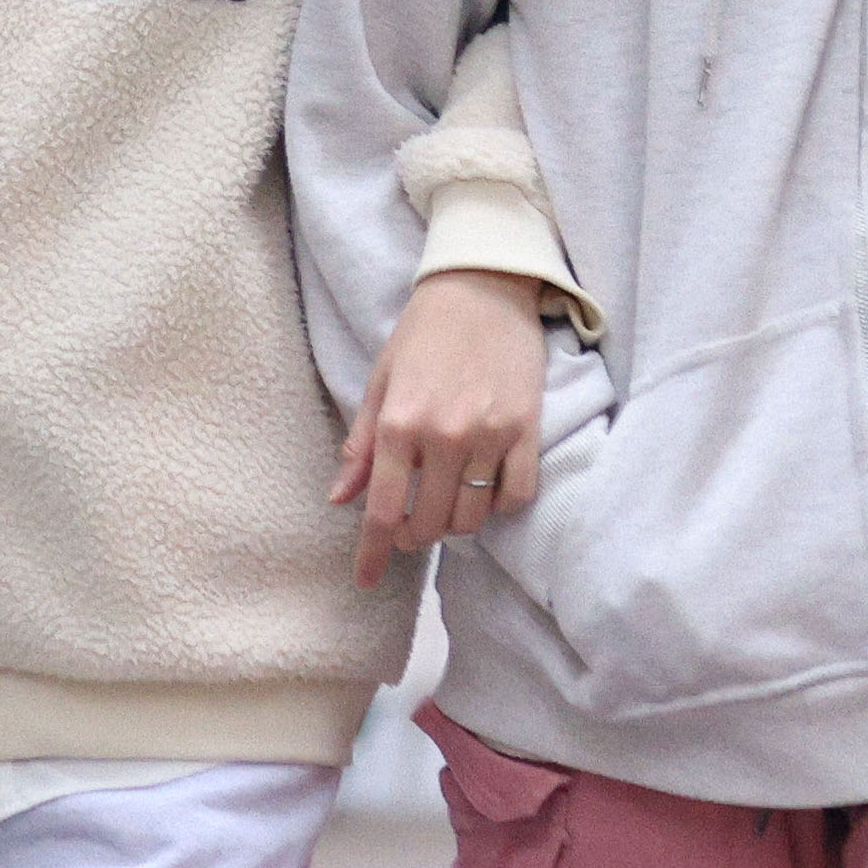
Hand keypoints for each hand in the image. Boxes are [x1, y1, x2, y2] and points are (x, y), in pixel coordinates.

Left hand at [333, 269, 550, 588]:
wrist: (484, 286)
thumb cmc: (424, 332)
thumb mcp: (381, 382)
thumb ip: (362, 445)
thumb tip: (340, 498)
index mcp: (399, 423)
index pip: (384, 510)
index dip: (373, 554)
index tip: (364, 581)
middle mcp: (443, 435)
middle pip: (431, 524)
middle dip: (417, 535)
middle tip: (414, 523)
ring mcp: (490, 435)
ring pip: (474, 517)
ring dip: (457, 521)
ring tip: (450, 499)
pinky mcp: (527, 429)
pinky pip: (516, 496)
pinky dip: (500, 504)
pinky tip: (487, 487)